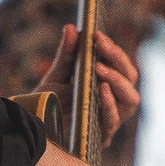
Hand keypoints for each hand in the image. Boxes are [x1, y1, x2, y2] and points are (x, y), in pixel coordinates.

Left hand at [35, 24, 140, 146]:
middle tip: (100, 46)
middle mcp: (114, 103)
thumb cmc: (49, 103)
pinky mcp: (101, 137)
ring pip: (131, 100)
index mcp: (108, 86)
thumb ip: (66, 54)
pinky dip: (109, 103)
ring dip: (117, 81)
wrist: (33, 130)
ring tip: (99, 68)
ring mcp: (110, 121)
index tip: (97, 35)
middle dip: (118, 60)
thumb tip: (71, 28)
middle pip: (131, 79)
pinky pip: (113, 121)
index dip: (113, 50)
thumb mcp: (56, 75)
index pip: (122, 66)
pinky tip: (100, 90)